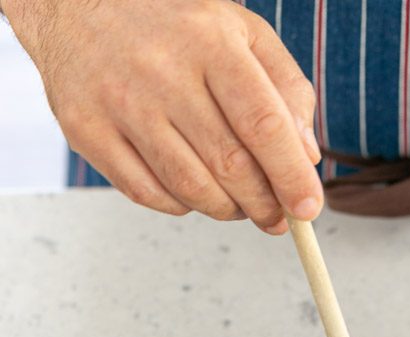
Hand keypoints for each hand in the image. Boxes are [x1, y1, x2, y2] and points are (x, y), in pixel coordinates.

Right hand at [4, 0, 322, 232]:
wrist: (75, 2)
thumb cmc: (174, 25)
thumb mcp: (240, 32)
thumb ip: (285, 89)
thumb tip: (307, 157)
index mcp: (210, 41)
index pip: (263, 123)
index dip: (291, 175)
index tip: (308, 208)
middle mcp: (162, 71)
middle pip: (230, 164)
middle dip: (264, 204)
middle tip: (277, 217)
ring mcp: (120, 103)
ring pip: (191, 189)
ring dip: (227, 210)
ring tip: (239, 205)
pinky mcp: (87, 130)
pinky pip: (148, 195)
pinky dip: (182, 205)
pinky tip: (193, 192)